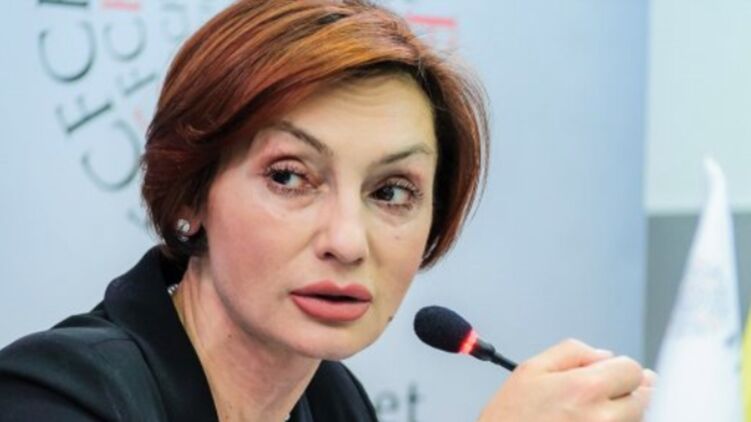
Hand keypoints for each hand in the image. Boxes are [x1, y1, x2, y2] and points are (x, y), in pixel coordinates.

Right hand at [478, 339, 654, 421]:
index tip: (611, 373)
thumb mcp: (531, 369)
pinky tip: (592, 419)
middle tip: (604, 393)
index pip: (633, 370)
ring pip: (638, 418)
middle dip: (627, 390)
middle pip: (644, 397)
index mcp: (583, 388)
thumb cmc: (510, 417)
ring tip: (592, 411)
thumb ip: (571, 352)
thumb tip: (602, 355)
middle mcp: (601, 417)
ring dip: (625, 411)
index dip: (621, 368)